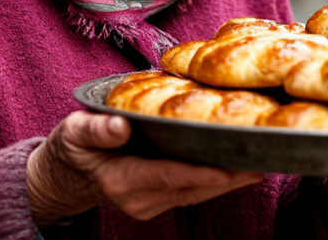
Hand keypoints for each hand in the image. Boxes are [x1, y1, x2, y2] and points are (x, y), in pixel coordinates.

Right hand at [26, 111, 262, 223]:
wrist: (66, 175)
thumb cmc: (72, 148)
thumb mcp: (74, 132)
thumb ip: (96, 129)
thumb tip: (120, 125)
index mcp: (121, 180)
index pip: (168, 176)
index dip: (200, 173)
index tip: (228, 168)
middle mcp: (140, 198)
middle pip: (192, 188)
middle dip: (227, 178)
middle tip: (261, 162)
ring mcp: (151, 203)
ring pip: (197, 193)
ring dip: (228, 181)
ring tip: (259, 164)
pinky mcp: (159, 200)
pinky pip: (193, 192)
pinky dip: (216, 180)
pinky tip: (238, 168)